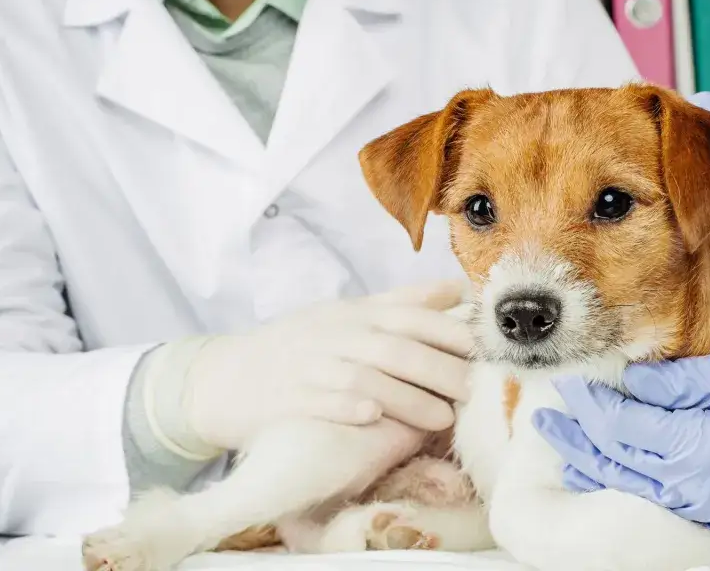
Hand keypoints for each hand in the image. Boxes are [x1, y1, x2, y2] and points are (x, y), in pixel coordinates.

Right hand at [183, 279, 472, 450]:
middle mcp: (337, 335)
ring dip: (407, 398)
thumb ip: (402, 303)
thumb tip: (456, 289)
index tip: (485, 351)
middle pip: (397, 348)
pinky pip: (323, 400)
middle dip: (440, 369)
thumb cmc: (297, 347)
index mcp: (355, 314)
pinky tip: (374, 418)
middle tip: (475, 392)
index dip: (450, 331)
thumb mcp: (347, 315)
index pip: (411, 316)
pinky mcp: (290, 398)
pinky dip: (349, 407)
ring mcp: (311, 366)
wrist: (223, 377)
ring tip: (442, 419)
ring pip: (366, 378)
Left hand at [531, 354, 709, 530]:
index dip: (589, 405)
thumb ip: (683, 381)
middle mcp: (692, 486)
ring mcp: (702, 505)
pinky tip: (607, 470)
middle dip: (576, 438)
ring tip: (560, 446)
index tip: (565, 384)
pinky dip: (622, 482)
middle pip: (615, 459)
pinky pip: (654, 498)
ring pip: (629, 485)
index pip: (623, 426)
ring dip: (591, 463)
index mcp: (698, 449)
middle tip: (540, 417)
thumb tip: (633, 379)